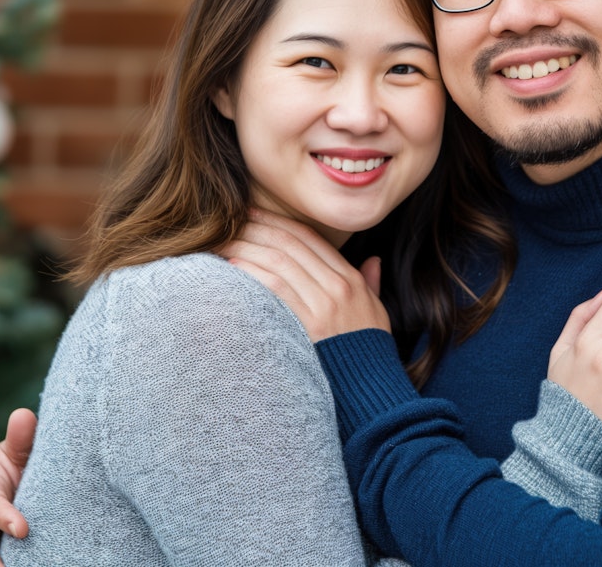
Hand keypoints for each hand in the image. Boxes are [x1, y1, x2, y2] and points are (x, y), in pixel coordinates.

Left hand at [222, 208, 390, 340]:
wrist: (372, 388)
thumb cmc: (369, 352)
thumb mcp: (377, 312)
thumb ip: (371, 283)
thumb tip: (372, 261)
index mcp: (351, 279)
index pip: (310, 238)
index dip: (279, 222)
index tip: (255, 213)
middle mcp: (339, 285)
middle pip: (291, 244)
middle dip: (258, 227)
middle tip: (232, 218)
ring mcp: (325, 304)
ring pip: (280, 261)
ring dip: (248, 246)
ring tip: (224, 240)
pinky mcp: (310, 324)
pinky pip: (276, 288)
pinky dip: (253, 272)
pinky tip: (234, 266)